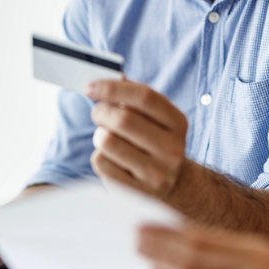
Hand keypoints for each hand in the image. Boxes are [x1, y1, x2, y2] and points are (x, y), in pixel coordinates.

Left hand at [86, 79, 188, 198]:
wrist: (171, 185)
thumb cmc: (154, 142)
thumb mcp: (155, 118)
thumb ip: (134, 96)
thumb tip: (109, 77)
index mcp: (178, 123)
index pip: (145, 97)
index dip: (113, 88)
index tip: (90, 87)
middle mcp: (172, 149)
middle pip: (123, 119)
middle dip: (101, 112)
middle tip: (98, 113)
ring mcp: (156, 174)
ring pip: (107, 141)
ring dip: (99, 135)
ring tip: (108, 138)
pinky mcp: (135, 192)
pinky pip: (101, 163)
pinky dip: (99, 156)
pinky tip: (112, 159)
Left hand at [138, 225, 268, 268]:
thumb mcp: (258, 255)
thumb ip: (224, 248)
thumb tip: (182, 236)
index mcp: (254, 251)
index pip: (202, 238)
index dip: (168, 234)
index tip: (143, 227)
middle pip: (195, 262)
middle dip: (162, 253)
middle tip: (135, 243)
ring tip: (149, 267)